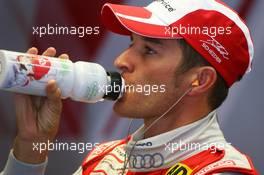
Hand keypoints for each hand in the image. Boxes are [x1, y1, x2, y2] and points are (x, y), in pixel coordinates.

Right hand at [13, 47, 68, 163]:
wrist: (36, 134)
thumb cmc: (49, 121)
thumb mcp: (55, 107)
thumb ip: (54, 95)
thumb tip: (52, 82)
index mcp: (54, 90)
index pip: (58, 74)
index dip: (60, 65)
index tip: (65, 57)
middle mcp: (43, 87)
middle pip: (45, 70)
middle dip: (48, 59)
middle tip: (52, 50)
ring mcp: (31, 89)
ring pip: (32, 71)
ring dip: (33, 60)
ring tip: (37, 50)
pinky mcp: (19, 92)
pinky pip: (19, 78)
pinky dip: (20, 69)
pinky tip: (23, 60)